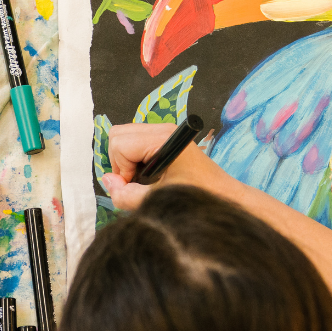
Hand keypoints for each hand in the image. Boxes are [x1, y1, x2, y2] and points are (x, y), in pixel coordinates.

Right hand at [102, 122, 221, 210]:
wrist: (224, 197)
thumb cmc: (197, 199)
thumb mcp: (157, 201)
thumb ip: (126, 195)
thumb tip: (107, 182)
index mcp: (162, 139)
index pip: (119, 145)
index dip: (121, 171)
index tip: (136, 188)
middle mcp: (162, 129)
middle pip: (118, 136)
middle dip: (120, 163)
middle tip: (136, 183)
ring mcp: (164, 131)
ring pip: (124, 138)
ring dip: (126, 162)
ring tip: (144, 181)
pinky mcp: (165, 138)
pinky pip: (135, 142)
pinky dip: (134, 160)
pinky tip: (151, 175)